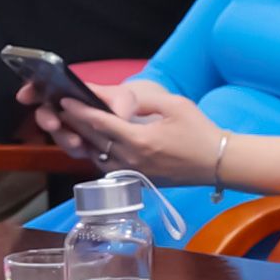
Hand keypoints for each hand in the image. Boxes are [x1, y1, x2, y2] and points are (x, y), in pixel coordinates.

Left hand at [71, 76, 227, 183]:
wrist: (217, 162)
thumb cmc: (200, 132)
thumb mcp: (176, 106)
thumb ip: (145, 101)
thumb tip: (121, 100)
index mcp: (139, 139)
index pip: (99, 123)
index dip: (79, 111)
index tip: (65, 100)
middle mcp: (130, 158)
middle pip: (92, 139)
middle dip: (74, 123)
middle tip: (61, 110)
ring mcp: (132, 172)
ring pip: (96, 155)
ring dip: (83, 140)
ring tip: (73, 126)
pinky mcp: (135, 180)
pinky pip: (107, 166)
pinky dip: (97, 153)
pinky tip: (95, 143)